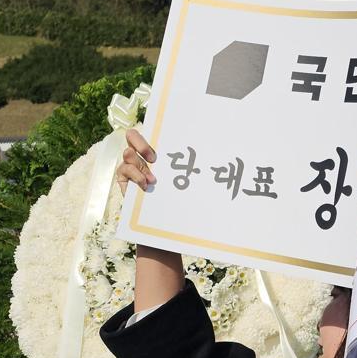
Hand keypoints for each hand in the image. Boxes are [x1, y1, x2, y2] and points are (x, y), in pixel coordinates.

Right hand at [113, 129, 183, 298]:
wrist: (163, 225)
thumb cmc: (181, 203)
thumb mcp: (191, 186)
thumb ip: (199, 173)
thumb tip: (233, 163)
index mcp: (159, 152)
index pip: (153, 132)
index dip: (156, 133)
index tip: (166, 148)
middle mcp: (142, 157)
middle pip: (132, 135)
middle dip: (141, 142)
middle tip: (154, 158)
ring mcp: (130, 167)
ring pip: (127, 153)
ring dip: (140, 166)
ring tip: (153, 181)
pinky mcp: (123, 181)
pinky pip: (123, 170)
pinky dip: (135, 176)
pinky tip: (146, 186)